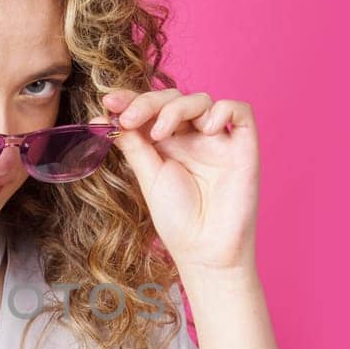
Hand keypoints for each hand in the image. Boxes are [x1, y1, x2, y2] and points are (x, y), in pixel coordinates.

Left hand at [104, 87, 259, 272]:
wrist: (205, 249)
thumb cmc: (178, 219)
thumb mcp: (148, 176)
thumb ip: (133, 144)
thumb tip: (105, 117)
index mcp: (169, 144)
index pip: (152, 110)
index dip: (131, 100)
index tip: (108, 102)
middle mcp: (194, 137)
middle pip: (174, 99)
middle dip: (148, 102)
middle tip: (127, 119)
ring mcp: (219, 140)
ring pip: (202, 100)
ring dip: (177, 108)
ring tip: (160, 133)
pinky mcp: (244, 145)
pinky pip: (239, 110)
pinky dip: (222, 110)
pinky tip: (205, 130)